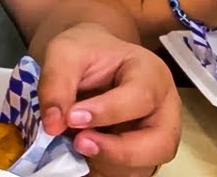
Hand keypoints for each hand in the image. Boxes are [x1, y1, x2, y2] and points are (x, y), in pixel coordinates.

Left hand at [37, 23, 180, 176]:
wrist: (92, 60)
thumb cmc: (85, 52)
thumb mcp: (65, 52)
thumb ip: (57, 81)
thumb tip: (53, 125)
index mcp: (151, 74)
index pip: (140, 98)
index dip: (107, 112)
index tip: (72, 118)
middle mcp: (163, 108)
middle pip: (160, 142)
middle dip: (120, 151)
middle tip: (80, 143)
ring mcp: (156, 134)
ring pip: (145, 165)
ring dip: (109, 163)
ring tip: (76, 145)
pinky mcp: (141, 154)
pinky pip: (128, 172)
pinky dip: (103, 168)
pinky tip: (81, 156)